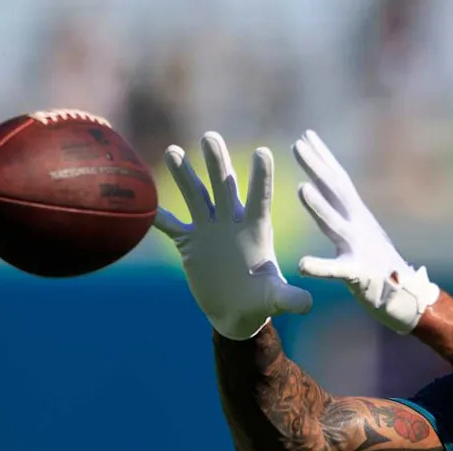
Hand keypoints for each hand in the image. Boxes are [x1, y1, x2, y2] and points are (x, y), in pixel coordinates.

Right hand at [153, 132, 311, 339]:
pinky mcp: (189, 244)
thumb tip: (308, 304)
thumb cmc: (261, 301)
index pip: (260, 198)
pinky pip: (171, 226)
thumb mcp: (275, 299)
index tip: (263, 151)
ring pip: (195, 196)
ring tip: (174, 151)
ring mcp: (209, 230)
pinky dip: (158, 215)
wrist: (237, 312)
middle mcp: (232, 222)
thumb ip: (289, 298)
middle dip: (217, 163)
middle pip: (224, 186)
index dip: (261, 177)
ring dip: (184, 175)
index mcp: (256, 230)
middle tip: (210, 136)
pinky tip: (144, 201)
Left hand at [292, 130, 438, 333]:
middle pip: (337, 193)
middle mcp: (359, 227)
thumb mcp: (361, 232)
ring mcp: (360, 250)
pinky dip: (321, 267)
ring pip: (336, 226)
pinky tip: (302, 265)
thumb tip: (329, 189)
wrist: (407, 299)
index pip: (338, 182)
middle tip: (298, 144)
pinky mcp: (359, 276)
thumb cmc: (379, 266)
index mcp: (357, 217)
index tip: (306, 135)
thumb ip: (344, 212)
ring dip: (320, 208)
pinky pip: (338, 272)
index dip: (323, 158)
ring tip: (301, 189)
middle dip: (318, 168)